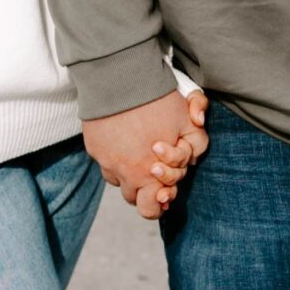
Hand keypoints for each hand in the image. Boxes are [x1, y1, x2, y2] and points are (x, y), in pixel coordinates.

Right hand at [84, 90, 208, 219]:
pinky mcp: (94, 148)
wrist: (120, 80)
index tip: (165, 188)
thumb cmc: (157, 101)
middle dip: (145, 190)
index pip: (151, 209)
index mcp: (149, 175)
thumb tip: (192, 161)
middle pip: (133, 197)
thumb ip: (195, 144)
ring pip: (118, 180)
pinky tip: (124, 139)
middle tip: (153, 171)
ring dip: (129, 174)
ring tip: (138, 152)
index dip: (161, 201)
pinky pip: (105, 162)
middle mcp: (125, 174)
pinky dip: (115, 157)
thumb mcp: (187, 121)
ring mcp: (106, 161)